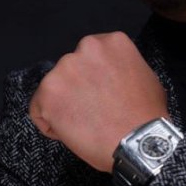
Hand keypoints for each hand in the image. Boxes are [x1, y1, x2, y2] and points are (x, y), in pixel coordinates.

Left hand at [28, 32, 169, 172]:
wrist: (139, 143)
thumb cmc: (146, 116)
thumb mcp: (146, 78)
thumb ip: (123, 67)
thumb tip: (112, 74)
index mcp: (111, 42)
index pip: (90, 55)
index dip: (93, 78)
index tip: (99, 93)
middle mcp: (85, 49)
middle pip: (71, 70)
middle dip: (77, 89)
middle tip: (93, 111)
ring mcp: (64, 70)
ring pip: (54, 89)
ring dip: (64, 105)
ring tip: (86, 124)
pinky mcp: (48, 93)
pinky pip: (38, 109)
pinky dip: (49, 122)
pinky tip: (71, 131)